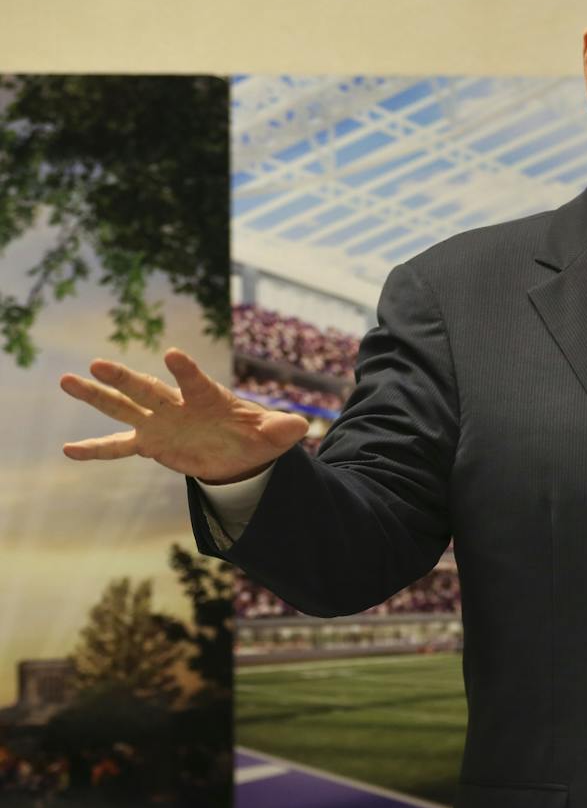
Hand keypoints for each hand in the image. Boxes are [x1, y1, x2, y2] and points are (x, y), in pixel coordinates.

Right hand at [59, 347, 309, 483]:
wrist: (240, 453)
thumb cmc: (256, 435)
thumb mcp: (274, 435)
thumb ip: (282, 428)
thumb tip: (300, 426)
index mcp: (207, 396)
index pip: (195, 380)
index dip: (185, 369)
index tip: (173, 354)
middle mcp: (177, 405)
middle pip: (147, 389)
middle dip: (124, 378)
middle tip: (97, 363)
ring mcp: (160, 422)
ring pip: (124, 407)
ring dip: (97, 396)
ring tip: (66, 380)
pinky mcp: (151, 443)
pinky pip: (119, 447)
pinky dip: (96, 450)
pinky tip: (68, 450)